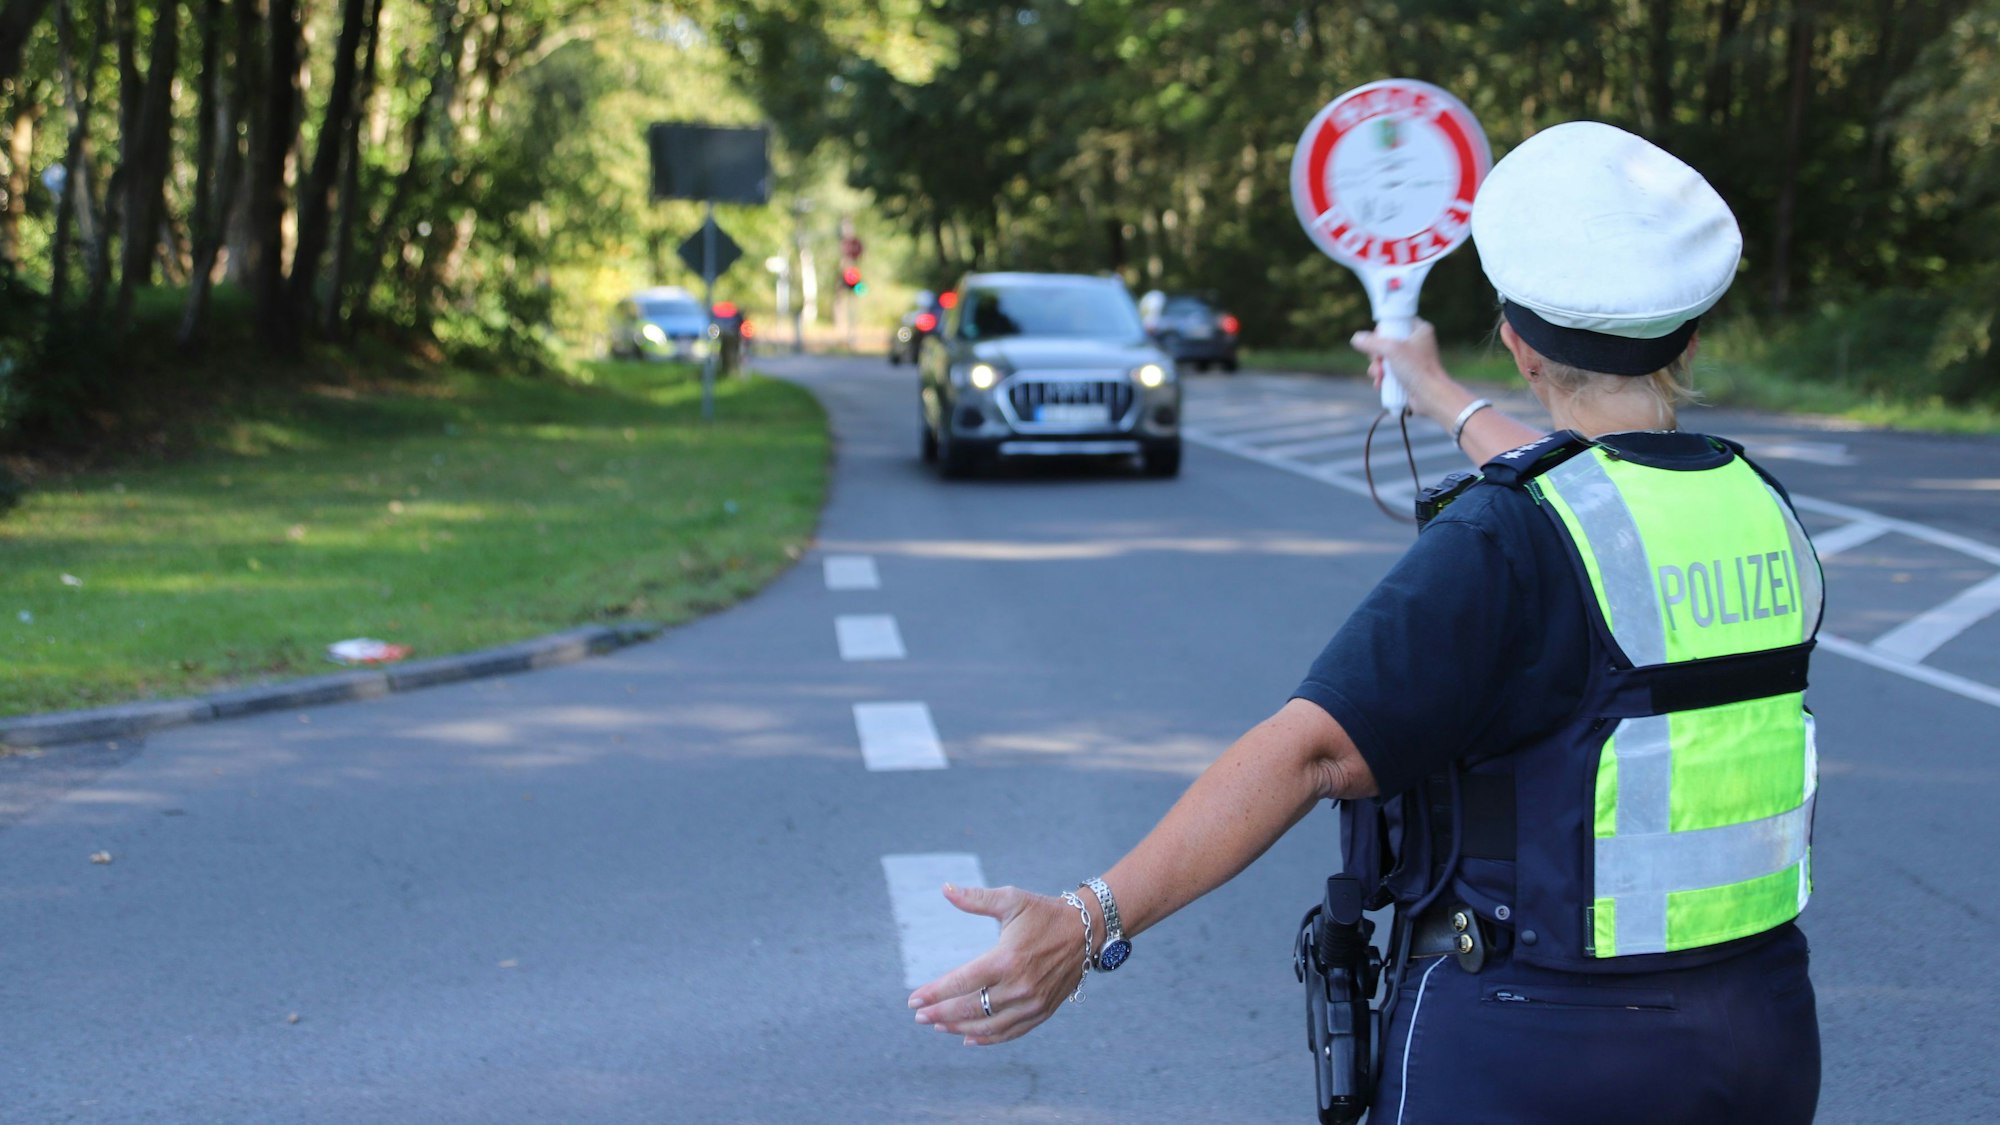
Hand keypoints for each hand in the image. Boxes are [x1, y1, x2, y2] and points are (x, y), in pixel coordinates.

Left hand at [907, 883, 1089, 1046]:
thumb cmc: (1044, 912)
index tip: (913, 1000)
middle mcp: (1019, 986)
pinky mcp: (1042, 1011)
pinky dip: (988, 1038)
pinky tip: (968, 1038)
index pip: (961, 982)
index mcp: (1006, 959)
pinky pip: (1011, 1032)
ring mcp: (1032, 1003)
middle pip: (970, 1008)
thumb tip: (945, 889)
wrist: (1087, 931)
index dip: (934, 993)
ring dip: (959, 1027)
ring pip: (988, 1025)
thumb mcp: (1011, 900)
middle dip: (940, 1013)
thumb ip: (975, 898)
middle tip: (919, 1015)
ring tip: (938, 1025)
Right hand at [1349, 319, 1460, 426]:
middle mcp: (1416, 343)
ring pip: (1384, 358)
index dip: (1383, 330)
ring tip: (1380, 375)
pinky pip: (1388, 371)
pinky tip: (1380, 383)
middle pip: (1386, 341)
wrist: (1430, 396)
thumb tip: (1356, 338)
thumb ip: (1371, 342)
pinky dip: (1381, 377)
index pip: (1395, 321)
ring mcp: (1411, 360)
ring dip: (1377, 367)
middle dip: (1377, 353)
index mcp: (1419, 330)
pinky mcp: (1407, 374)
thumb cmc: (1418, 369)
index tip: (1378, 339)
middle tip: (1379, 360)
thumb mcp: (1391, 350)